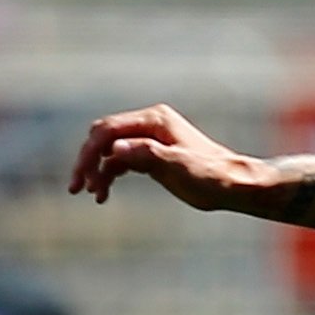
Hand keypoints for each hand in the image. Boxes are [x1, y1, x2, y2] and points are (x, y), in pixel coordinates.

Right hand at [69, 105, 269, 210]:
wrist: (236, 186)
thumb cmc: (213, 176)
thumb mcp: (180, 167)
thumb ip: (148, 155)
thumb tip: (115, 150)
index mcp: (155, 120)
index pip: (108, 130)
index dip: (90, 151)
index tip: (82, 176)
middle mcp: (149, 125)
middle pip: (104, 138)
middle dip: (88, 161)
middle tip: (77, 187)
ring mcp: (149, 140)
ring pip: (109, 152)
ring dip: (97, 171)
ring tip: (91, 194)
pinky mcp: (151, 156)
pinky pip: (121, 162)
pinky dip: (109, 176)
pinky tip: (102, 194)